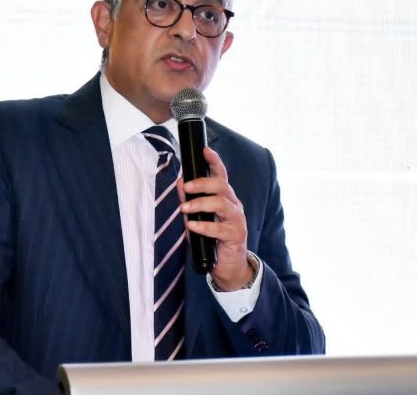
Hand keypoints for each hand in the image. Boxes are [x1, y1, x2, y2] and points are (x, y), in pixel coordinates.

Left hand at [177, 147, 252, 289]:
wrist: (229, 267)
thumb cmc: (213, 241)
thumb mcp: (198, 218)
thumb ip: (190, 201)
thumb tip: (180, 182)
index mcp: (225, 198)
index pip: (221, 176)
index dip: (215, 162)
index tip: (205, 150)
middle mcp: (233, 206)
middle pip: (222, 186)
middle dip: (202, 183)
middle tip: (186, 187)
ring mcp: (236, 220)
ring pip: (222, 203)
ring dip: (201, 203)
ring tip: (185, 208)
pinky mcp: (236, 236)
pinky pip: (219, 228)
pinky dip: (203, 226)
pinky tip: (192, 226)